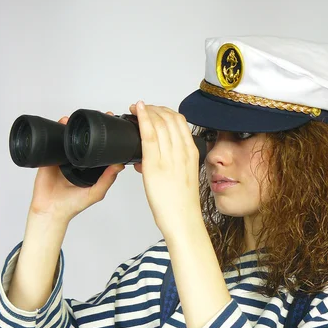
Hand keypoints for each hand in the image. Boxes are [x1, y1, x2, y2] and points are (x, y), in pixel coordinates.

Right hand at [29, 111, 124, 222]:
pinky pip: (52, 141)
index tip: (112, 122)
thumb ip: (107, 180)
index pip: (99, 147)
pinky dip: (56, 130)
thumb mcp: (95, 193)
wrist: (50, 211)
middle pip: (84, 139)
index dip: (105, 135)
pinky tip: (61, 123)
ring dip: (72, 126)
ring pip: (68, 138)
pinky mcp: (49, 158)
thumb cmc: (73, 205)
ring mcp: (63, 158)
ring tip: (77, 117)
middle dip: (89, 126)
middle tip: (97, 114)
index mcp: (90, 168)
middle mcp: (77, 161)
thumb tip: (120, 165)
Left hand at [130, 101, 201, 237]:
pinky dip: (143, 118)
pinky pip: (149, 135)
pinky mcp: (155, 165)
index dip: (165, 110)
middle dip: (154, 108)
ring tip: (136, 110)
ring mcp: (169, 157)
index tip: (155, 109)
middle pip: (169, 118)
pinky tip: (136, 110)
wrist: (182, 219)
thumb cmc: (182, 202)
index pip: (179, 121)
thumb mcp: (185, 175)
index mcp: (191, 152)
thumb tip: (161, 154)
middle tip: (142, 108)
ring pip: (159, 123)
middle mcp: (182, 151)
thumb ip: (176, 161)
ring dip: (146, 111)